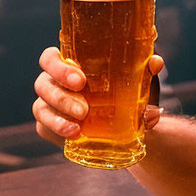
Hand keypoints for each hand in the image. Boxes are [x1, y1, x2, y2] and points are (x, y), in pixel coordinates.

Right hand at [32, 47, 164, 146]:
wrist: (130, 129)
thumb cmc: (126, 96)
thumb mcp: (137, 84)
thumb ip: (144, 71)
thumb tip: (155, 63)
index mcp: (68, 65)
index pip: (50, 58)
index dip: (59, 67)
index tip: (80, 80)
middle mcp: (53, 82)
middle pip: (42, 83)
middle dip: (61, 97)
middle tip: (84, 109)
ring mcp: (48, 105)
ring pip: (40, 108)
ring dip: (57, 119)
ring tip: (78, 129)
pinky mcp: (48, 126)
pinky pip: (44, 128)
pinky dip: (56, 132)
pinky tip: (73, 137)